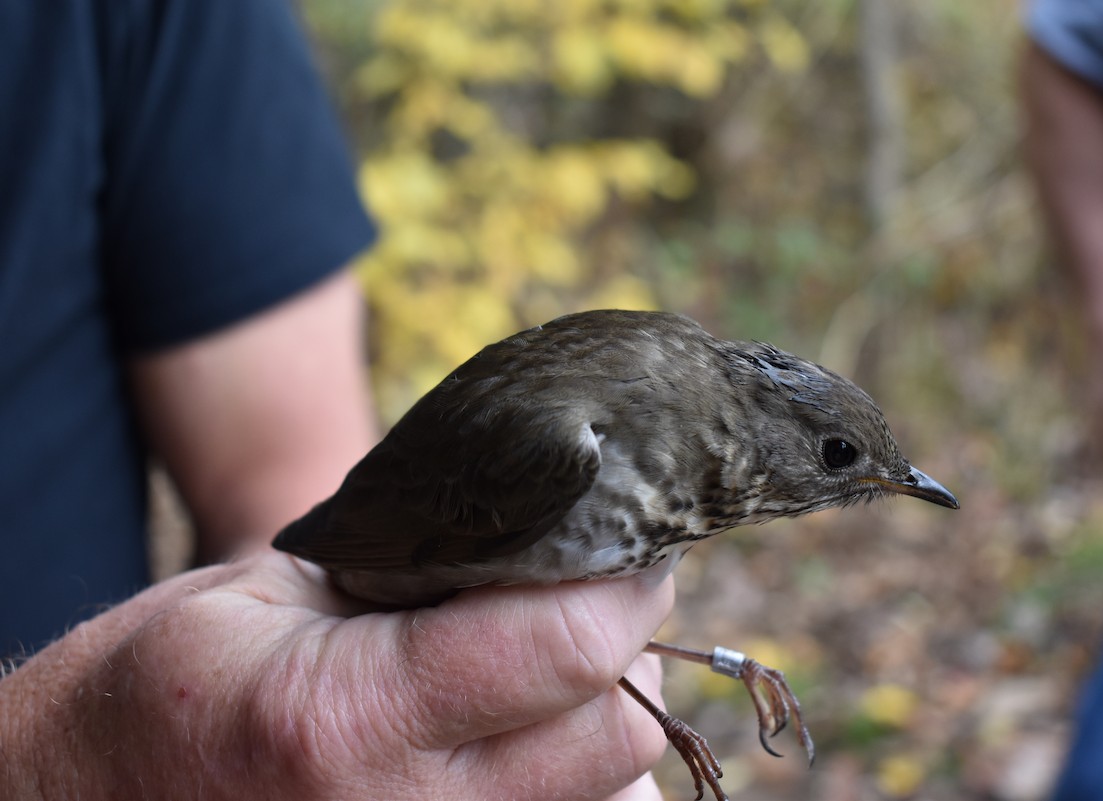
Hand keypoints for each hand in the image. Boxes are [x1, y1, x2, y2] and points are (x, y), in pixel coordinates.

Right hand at [0, 550, 673, 799]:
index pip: (564, 651)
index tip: (632, 554)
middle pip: (613, 738)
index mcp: (350, 716)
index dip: (622, 588)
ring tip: (555, 674)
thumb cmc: (175, 678)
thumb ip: (425, 569)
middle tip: (599, 601)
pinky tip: (525, 746)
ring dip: (606, 727)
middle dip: (628, 655)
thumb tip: (560, 544)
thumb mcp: (280, 588)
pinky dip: (577, 789)